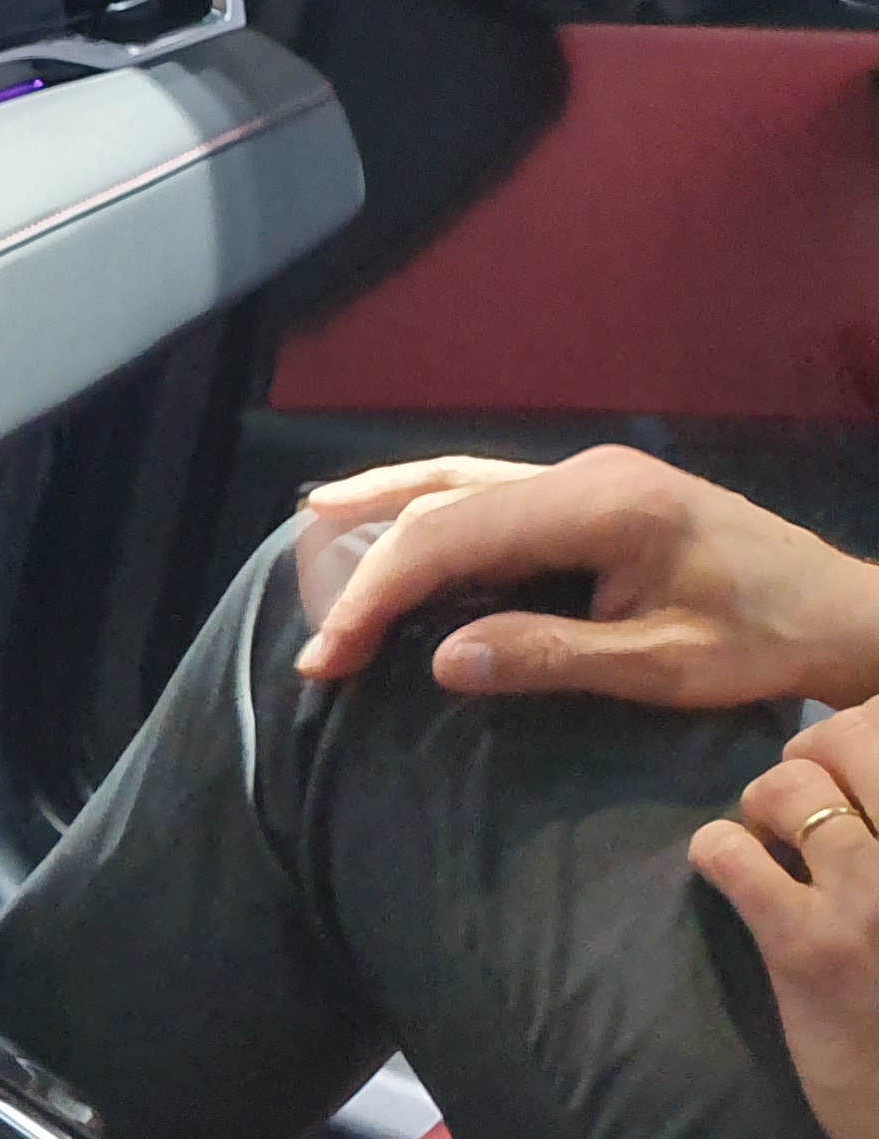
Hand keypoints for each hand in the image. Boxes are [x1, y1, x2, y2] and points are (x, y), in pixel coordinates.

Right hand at [290, 447, 878, 707]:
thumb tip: (441, 659)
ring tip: (313, 523)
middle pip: (444, 506)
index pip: (453, 539)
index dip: (376, 598)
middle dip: (367, 572)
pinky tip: (392, 506)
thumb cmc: (761, 642)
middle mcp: (586, 473)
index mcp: (602, 507)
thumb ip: (553, 655)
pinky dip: (430, 501)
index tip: (328, 661)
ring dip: (384, 508)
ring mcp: (589, 474)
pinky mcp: (593, 490)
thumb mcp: (663, 666)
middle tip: (317, 647)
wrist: (841, 612)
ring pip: (460, 480)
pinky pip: (490, 487)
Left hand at [692, 698, 878, 1138]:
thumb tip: (855, 753)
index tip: (850, 763)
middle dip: (811, 754)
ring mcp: (875, 895)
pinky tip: (728, 867)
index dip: (864, 727)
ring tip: (770, 834)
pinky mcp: (810, 947)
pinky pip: (734, 855)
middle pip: (852, 734)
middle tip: (804, 793)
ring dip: (763, 800)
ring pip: (789, 787)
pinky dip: (718, 849)